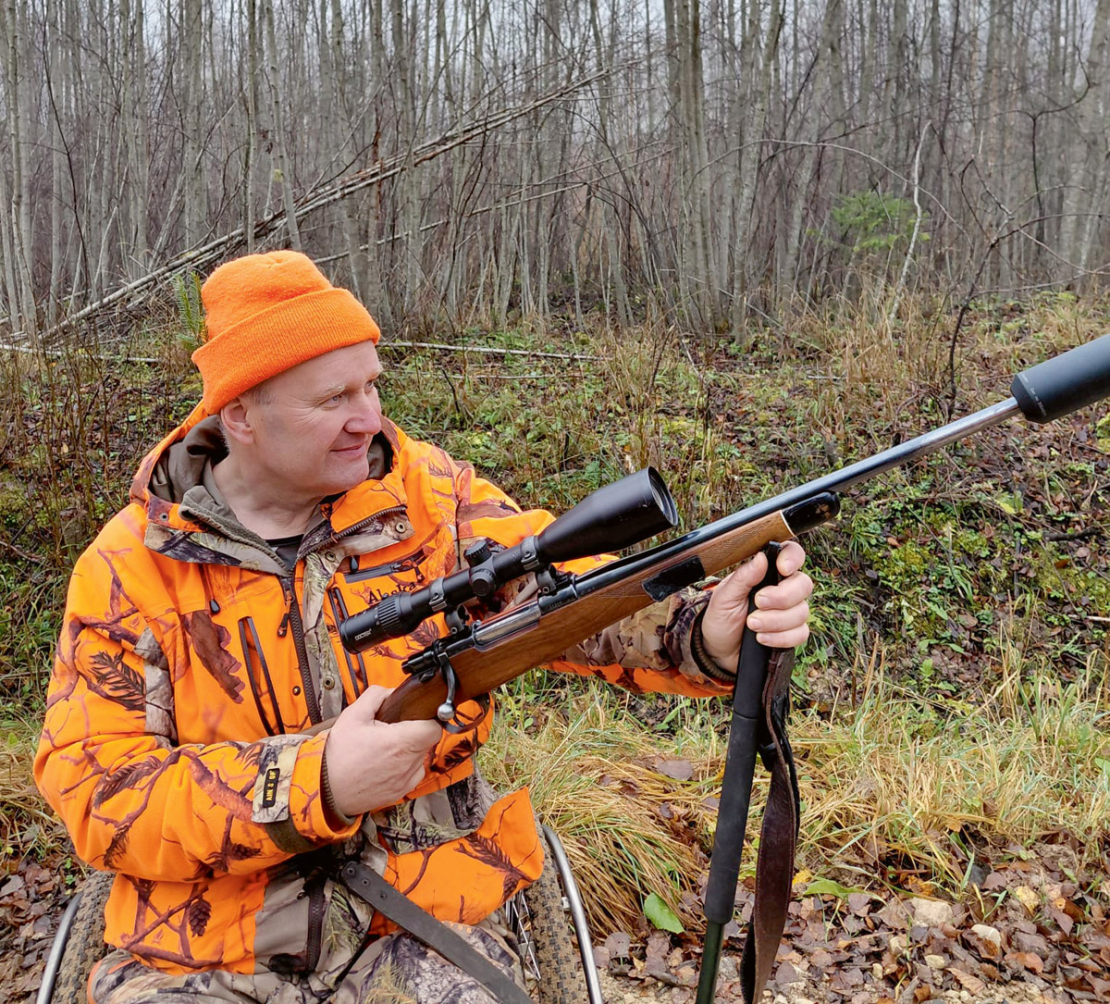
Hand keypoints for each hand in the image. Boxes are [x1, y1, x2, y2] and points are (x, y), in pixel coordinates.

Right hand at [324, 685, 442, 816]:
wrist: (326, 790)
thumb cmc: (338, 756)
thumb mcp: (352, 715)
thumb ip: (376, 696)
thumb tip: (392, 692)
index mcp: (400, 743)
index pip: (434, 727)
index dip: (427, 718)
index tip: (415, 717)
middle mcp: (407, 764)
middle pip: (427, 741)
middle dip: (413, 732)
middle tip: (393, 730)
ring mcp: (405, 780)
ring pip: (420, 757)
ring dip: (408, 750)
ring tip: (385, 748)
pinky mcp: (401, 792)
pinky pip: (412, 773)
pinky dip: (403, 767)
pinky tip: (384, 763)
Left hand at [699, 541, 812, 674]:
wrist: (719, 650)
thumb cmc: (721, 617)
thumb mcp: (724, 596)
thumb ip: (743, 577)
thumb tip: (761, 557)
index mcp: (767, 573)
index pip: (792, 554)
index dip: (793, 557)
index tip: (782, 568)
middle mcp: (784, 589)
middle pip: (804, 584)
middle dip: (782, 597)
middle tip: (758, 603)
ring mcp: (791, 611)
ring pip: (802, 611)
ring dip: (775, 621)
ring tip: (751, 624)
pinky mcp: (793, 633)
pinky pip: (800, 633)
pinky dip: (780, 637)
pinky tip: (762, 638)